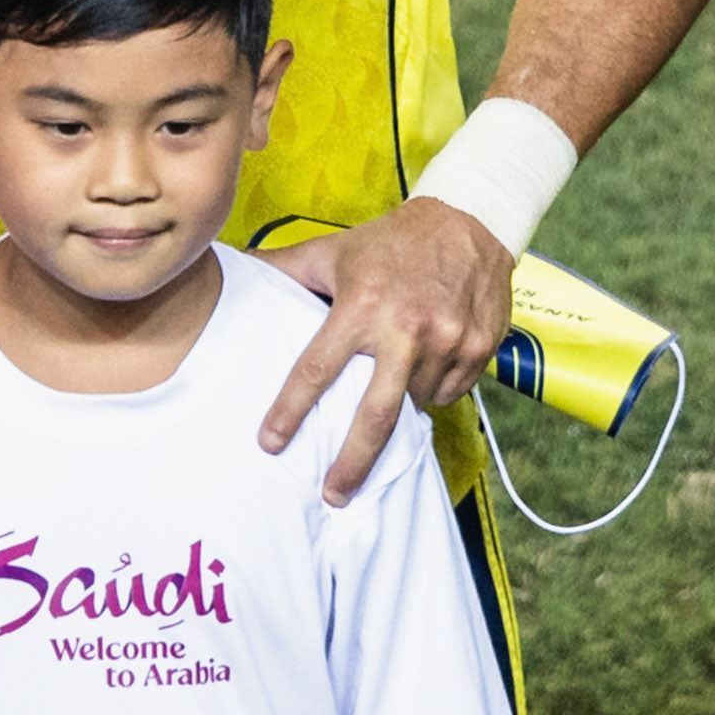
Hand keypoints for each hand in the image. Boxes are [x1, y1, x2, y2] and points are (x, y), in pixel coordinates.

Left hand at [256, 199, 513, 504]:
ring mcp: (447, 342)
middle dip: (351, 464)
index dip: (290, 410)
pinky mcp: (479, 350)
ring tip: (391, 382)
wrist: (467, 219)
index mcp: (362, 305)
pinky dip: (433, 390)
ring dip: (399, 406)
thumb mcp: (333, 250)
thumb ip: (286, 269)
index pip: (318, 369)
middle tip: (332, 495)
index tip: (271, 443)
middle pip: (375, 417)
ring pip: (416, 404)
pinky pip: (449, 394)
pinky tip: (425, 366)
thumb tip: (236, 266)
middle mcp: (406, 329)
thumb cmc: (389, 241)